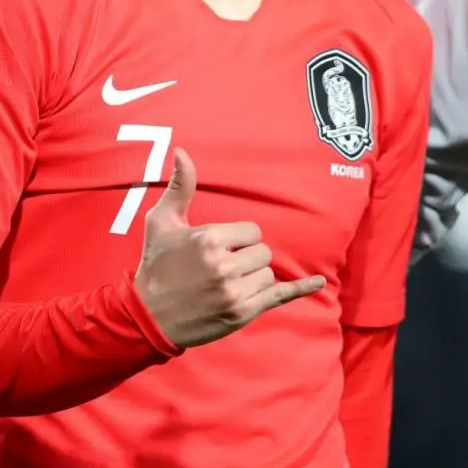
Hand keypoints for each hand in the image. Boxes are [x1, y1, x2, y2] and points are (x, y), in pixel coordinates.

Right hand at [133, 148, 324, 347]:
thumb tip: (182, 152)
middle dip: (247, 258)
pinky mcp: (241, 314)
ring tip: (227, 283)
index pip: (252, 231)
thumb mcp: (161, 222)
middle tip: (222, 267)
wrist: (149, 316)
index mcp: (209, 240)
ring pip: (268, 274)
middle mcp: (224, 266)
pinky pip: (279, 296)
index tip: (220, 248)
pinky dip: (300, 289)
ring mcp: (234, 293)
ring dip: (254, 276)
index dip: (239, 239)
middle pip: (263, 253)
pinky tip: (318, 281)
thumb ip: (180, 186)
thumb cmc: (156, 265)